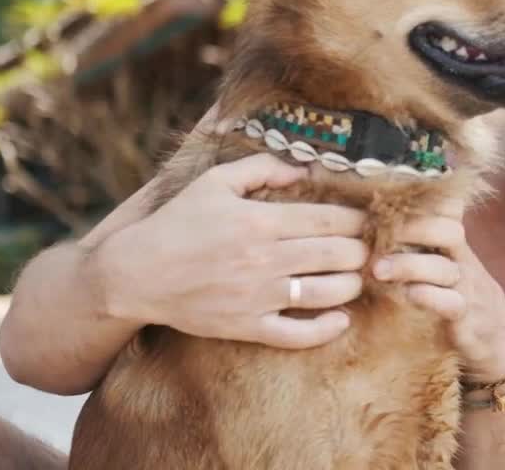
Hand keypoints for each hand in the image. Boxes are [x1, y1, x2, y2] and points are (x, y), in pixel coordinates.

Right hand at [92, 153, 368, 349]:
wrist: (136, 274)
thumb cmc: (178, 222)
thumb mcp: (215, 182)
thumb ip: (263, 168)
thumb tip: (305, 168)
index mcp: (261, 220)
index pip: (332, 219)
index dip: (359, 219)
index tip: (368, 219)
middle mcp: (265, 259)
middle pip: (340, 254)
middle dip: (362, 250)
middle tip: (367, 247)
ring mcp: (258, 297)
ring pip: (329, 293)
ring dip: (353, 284)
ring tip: (355, 276)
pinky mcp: (248, 327)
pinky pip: (299, 335)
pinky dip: (328, 329)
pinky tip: (342, 318)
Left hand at [372, 201, 504, 382]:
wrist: (499, 343)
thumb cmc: (463, 300)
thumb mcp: (450, 270)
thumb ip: (424, 251)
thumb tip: (380, 233)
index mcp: (458, 248)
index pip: (448, 212)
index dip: (421, 204)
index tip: (383, 204)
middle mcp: (465, 263)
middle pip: (448, 231)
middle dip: (412, 227)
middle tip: (374, 232)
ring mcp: (469, 289)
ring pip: (443, 268)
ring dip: (408, 265)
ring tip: (376, 269)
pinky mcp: (468, 318)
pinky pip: (451, 303)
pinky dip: (428, 297)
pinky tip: (407, 294)